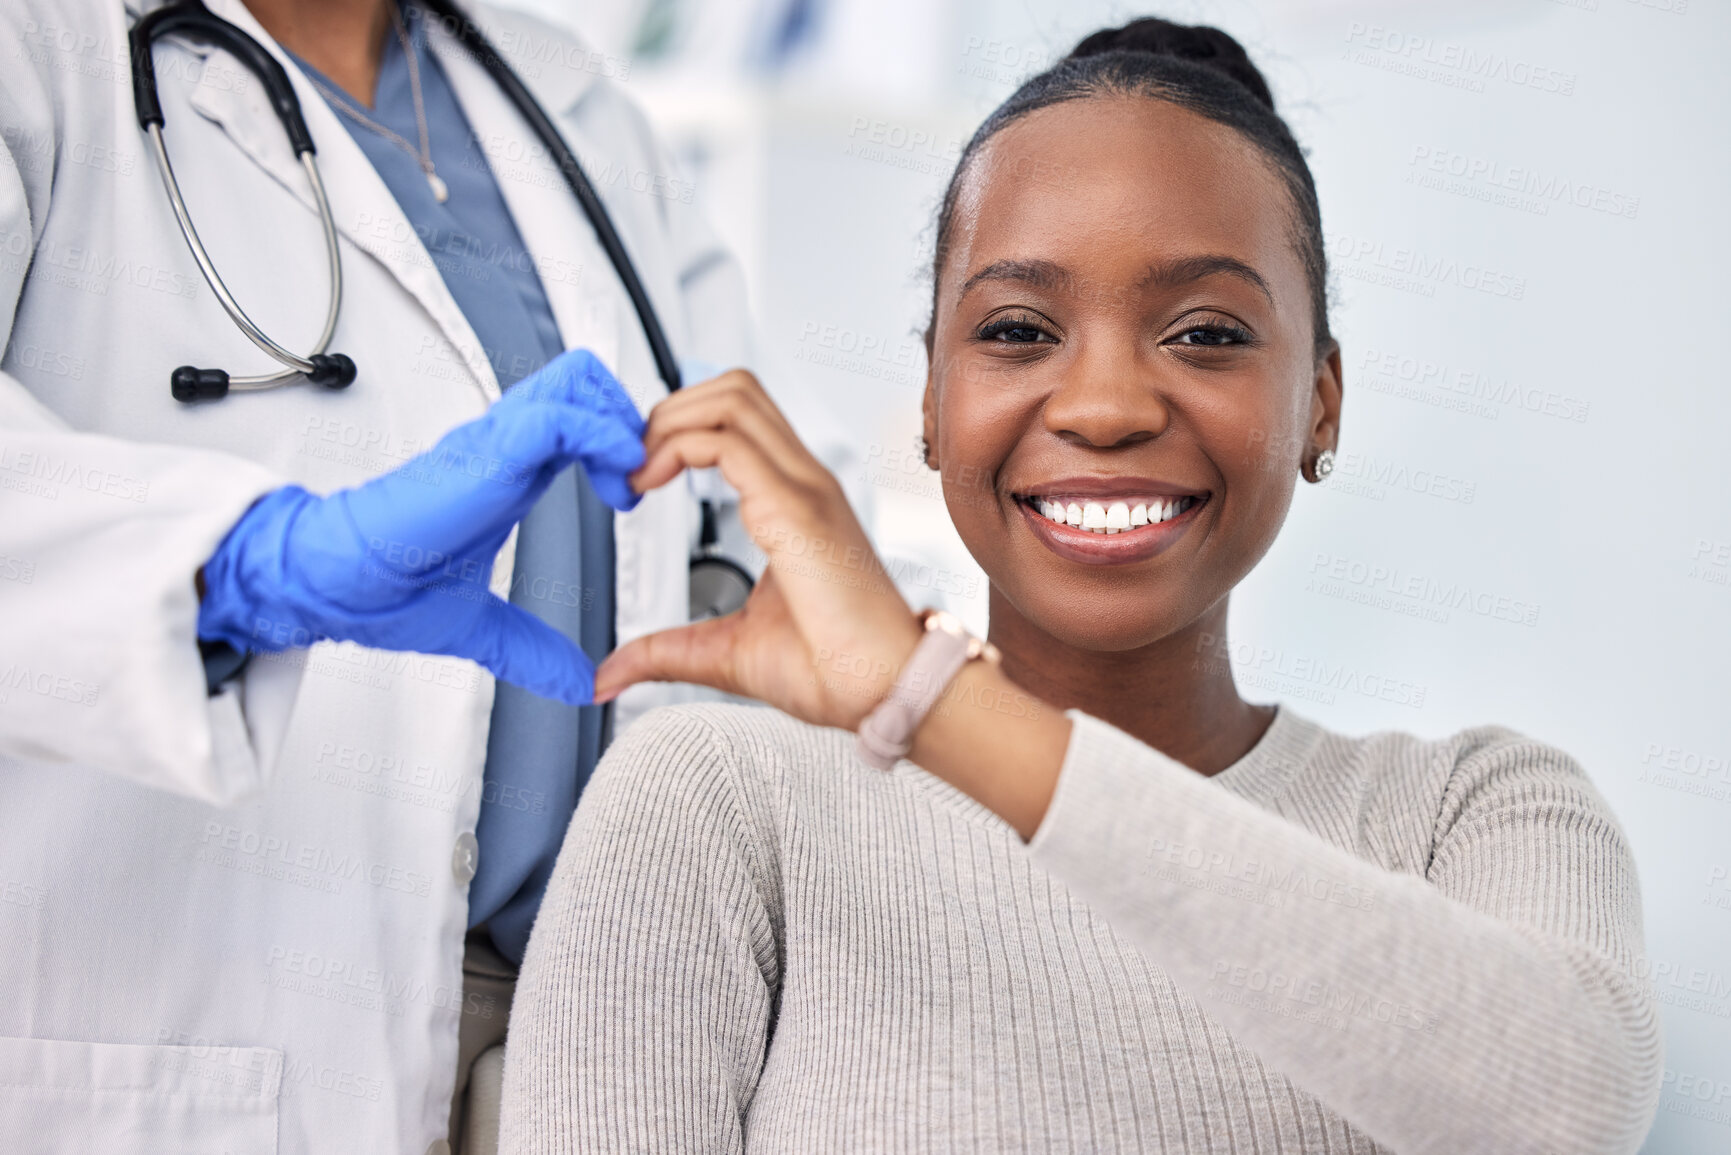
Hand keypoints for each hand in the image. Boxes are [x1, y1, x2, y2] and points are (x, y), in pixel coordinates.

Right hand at [196, 349, 644, 704]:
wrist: (332, 586)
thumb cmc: (384, 589)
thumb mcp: (482, 627)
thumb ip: (533, 650)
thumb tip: (576, 683)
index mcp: (506, 470)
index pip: (577, 414)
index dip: (619, 440)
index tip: (632, 496)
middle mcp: (503, 446)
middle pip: (583, 379)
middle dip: (629, 417)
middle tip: (638, 478)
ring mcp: (493, 445)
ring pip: (575, 382)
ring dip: (620, 424)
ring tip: (628, 481)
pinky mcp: (484, 457)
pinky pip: (557, 419)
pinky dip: (601, 438)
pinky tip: (615, 483)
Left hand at [593, 370, 922, 729]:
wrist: (884, 693)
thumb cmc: (833, 670)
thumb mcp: (726, 652)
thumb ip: (666, 652)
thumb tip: (609, 675)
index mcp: (794, 502)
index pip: (737, 420)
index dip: (677, 429)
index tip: (636, 475)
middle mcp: (803, 482)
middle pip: (733, 389)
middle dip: (667, 412)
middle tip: (629, 465)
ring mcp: (804, 489)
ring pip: (731, 397)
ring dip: (669, 421)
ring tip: (637, 471)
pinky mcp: (795, 510)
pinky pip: (728, 443)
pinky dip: (675, 447)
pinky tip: (649, 484)